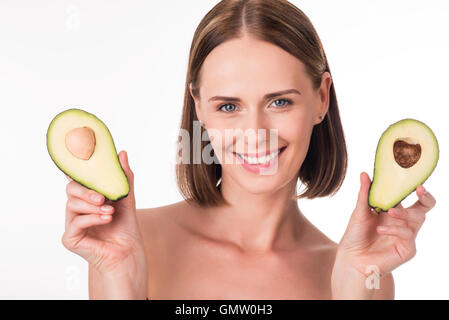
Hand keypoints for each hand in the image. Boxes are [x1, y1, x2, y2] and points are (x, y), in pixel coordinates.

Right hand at [62, 150, 146, 279]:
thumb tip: (122, 153)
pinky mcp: (70, 238)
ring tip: (110, 211)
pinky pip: (75, 222)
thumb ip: (123, 177)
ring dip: (93, 207)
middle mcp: (77, 210)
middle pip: (71, 190)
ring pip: (72, 205)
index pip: (78, 180)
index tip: (88, 165)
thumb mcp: (126, 198)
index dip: (79, 171)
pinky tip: (106, 219)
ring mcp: (72, 224)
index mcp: (87, 198)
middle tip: (103, 197)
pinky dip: (91, 218)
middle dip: (86, 191)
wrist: (128, 251)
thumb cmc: (125, 226)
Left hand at [335, 172, 435, 277]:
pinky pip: (408, 236)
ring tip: (388, 212)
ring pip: (416, 219)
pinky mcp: (406, 249)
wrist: (350, 257)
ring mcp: (406, 236)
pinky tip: (380, 229)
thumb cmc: (356, 235)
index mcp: (395, 211)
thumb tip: (364, 173)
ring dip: (403, 213)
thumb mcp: (359, 212)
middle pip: (424, 208)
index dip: (420, 190)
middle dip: (425, 198)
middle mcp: (403, 223)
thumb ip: (364, 193)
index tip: (418, 183)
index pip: (413, 199)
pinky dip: (395, 230)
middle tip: (419, 190)